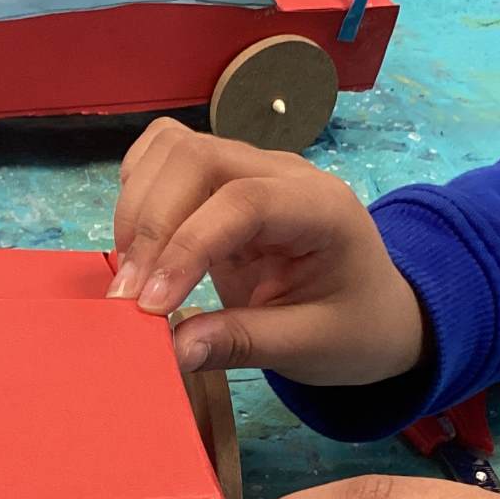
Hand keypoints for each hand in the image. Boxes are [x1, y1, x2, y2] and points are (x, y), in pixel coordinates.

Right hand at [107, 118, 427, 386]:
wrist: (371, 311)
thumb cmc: (352, 328)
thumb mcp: (309, 347)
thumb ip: (242, 343)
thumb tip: (173, 350)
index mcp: (321, 209)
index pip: (244, 201)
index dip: (188, 246)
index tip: (152, 306)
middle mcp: (284, 173)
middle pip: (197, 157)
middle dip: (150, 224)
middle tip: (128, 295)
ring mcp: (250, 169)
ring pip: (173, 149)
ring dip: (137, 206)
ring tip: (130, 272)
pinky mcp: (221, 181)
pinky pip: (166, 157)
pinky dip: (138, 190)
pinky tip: (137, 244)